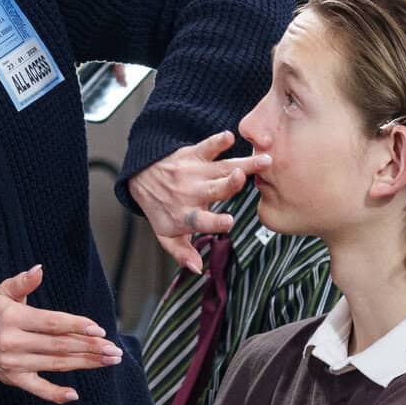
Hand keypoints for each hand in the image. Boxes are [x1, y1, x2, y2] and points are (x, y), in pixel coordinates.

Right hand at [0, 265, 122, 404]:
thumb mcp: (2, 293)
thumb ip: (22, 282)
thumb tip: (39, 269)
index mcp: (14, 319)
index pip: (51, 323)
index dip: (76, 325)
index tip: (99, 329)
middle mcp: (14, 343)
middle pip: (59, 345)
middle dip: (89, 346)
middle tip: (114, 349)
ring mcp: (14, 364)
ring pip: (56, 365)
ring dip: (84, 363)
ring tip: (108, 360)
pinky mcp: (14, 380)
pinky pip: (37, 390)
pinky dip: (55, 394)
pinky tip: (74, 395)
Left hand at [128, 130, 268, 275]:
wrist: (142, 177)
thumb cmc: (161, 209)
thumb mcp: (167, 235)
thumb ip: (182, 252)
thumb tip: (198, 268)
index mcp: (187, 215)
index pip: (202, 220)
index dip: (215, 221)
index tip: (229, 221)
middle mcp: (192, 193)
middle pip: (215, 189)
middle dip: (229, 184)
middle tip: (242, 177)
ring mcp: (194, 173)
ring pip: (221, 168)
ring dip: (242, 163)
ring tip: (263, 159)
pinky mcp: (193, 155)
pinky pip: (206, 146)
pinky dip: (217, 141)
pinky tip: (230, 136)